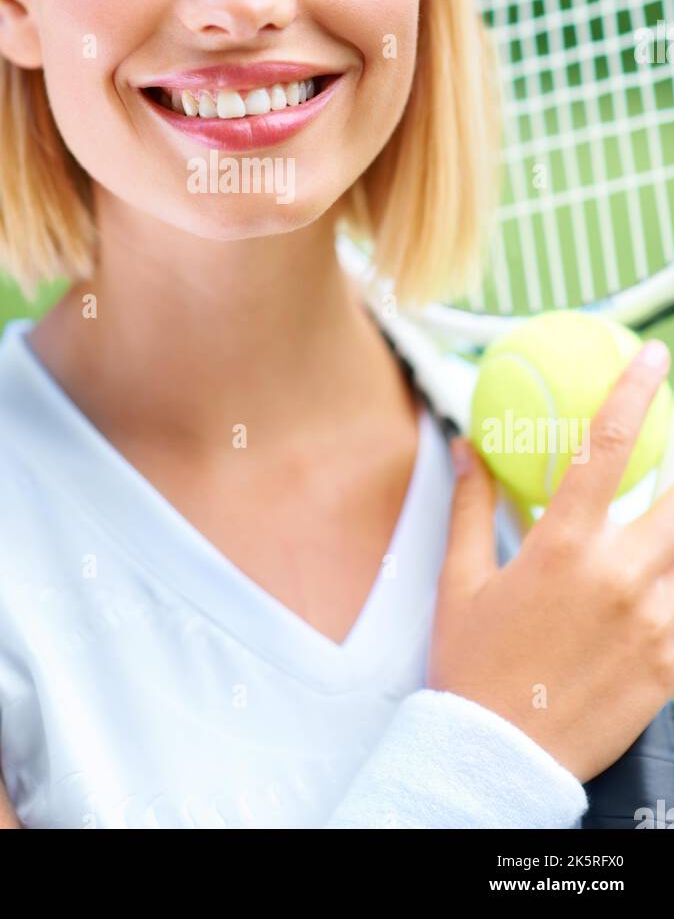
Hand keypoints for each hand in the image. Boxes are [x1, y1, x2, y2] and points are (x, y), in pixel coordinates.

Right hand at [428, 340, 673, 781]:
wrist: (498, 758)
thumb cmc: (476, 667)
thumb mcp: (462, 580)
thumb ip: (473, 506)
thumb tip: (465, 448)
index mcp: (565, 547)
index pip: (608, 447)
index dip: (635, 392)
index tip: (654, 358)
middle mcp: (621, 577)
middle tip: (671, 450)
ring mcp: (655, 623)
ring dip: (673, 528)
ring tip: (655, 525)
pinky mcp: (672, 665)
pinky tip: (660, 582)